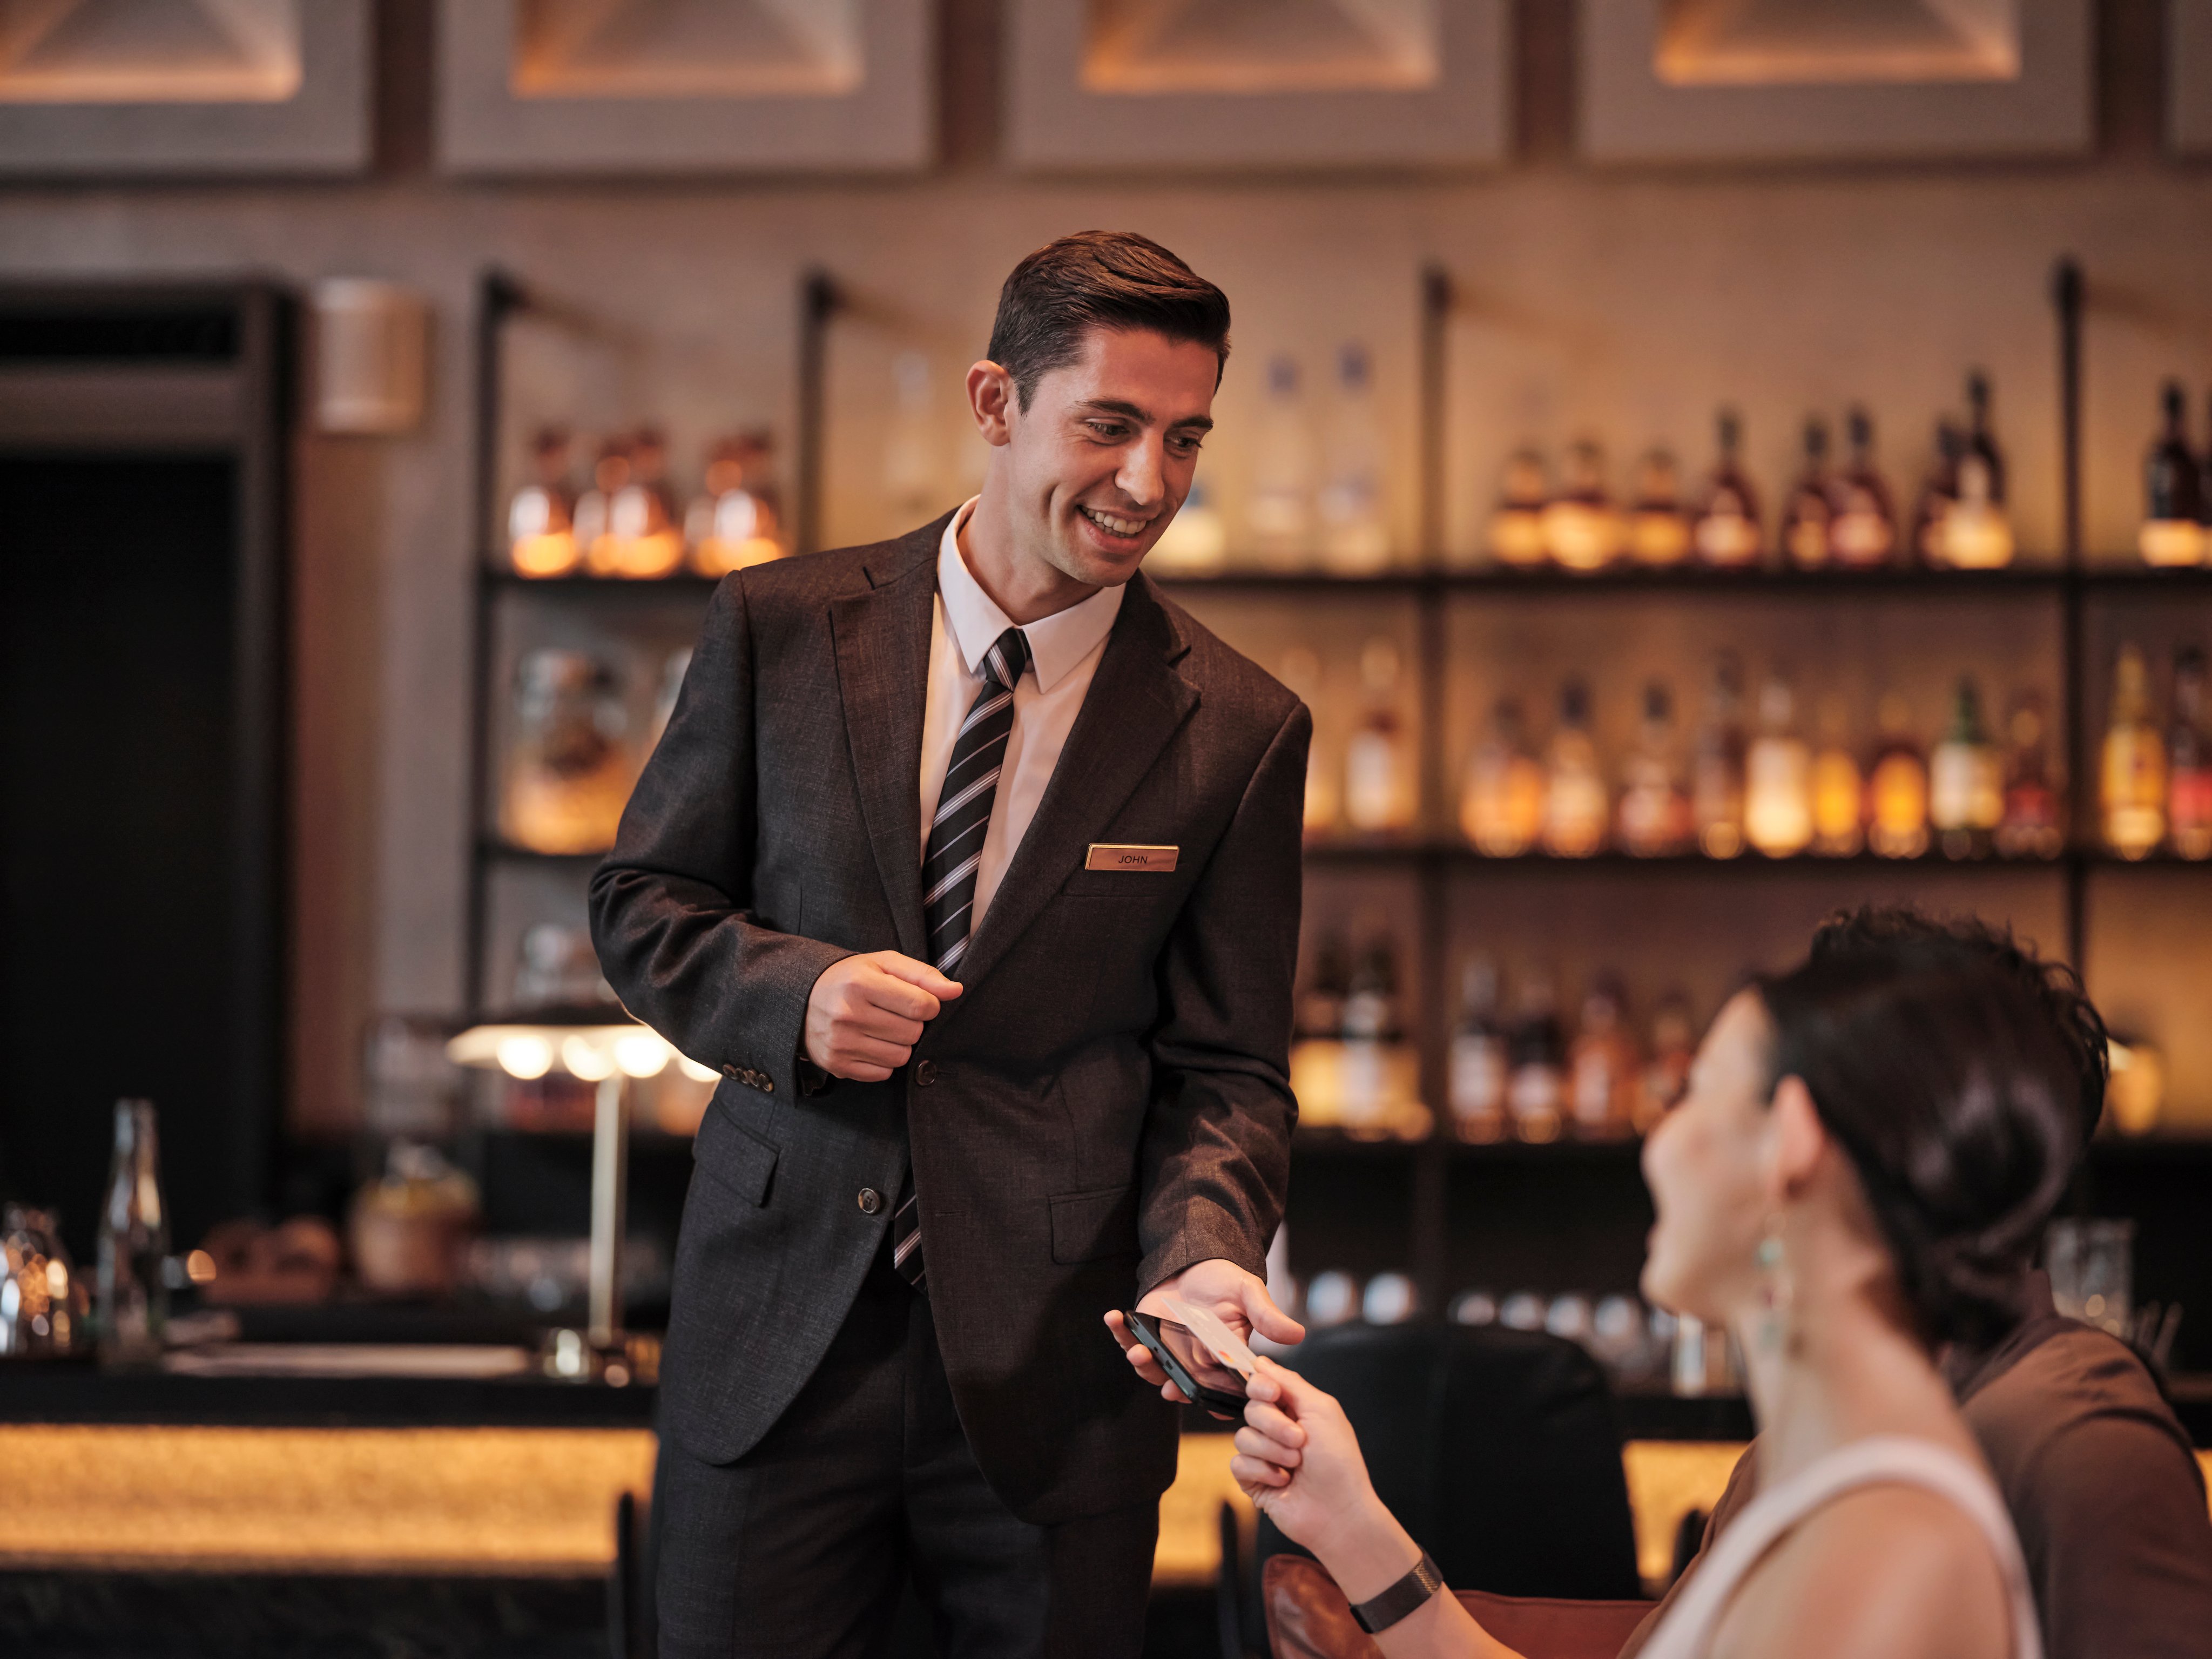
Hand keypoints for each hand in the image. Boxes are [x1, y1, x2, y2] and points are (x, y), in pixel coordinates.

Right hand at [803, 952, 961, 1081]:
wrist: (802, 998)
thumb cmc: (852, 978)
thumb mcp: (884, 964)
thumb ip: (923, 975)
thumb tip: (956, 991)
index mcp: (860, 983)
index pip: (921, 1006)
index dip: (929, 1006)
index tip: (919, 1002)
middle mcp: (847, 1014)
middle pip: (913, 1033)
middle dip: (912, 1024)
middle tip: (894, 1013)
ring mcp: (840, 1043)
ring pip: (901, 1057)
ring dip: (900, 1044)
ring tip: (882, 1028)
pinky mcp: (837, 1064)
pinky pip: (883, 1073)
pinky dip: (884, 1061)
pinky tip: (870, 1043)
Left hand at [1103, 1257, 1303, 1406]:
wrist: (1194, 1261)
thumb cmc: (1226, 1281)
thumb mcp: (1248, 1293)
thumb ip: (1267, 1315)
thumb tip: (1297, 1334)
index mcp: (1222, 1360)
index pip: (1222, 1390)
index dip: (1217, 1403)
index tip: (1212, 1408)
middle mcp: (1193, 1362)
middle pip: (1184, 1387)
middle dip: (1175, 1389)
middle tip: (1169, 1388)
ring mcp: (1168, 1351)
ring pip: (1153, 1371)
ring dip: (1143, 1365)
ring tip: (1138, 1351)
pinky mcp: (1145, 1335)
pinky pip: (1129, 1342)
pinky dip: (1119, 1333)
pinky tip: (1114, 1317)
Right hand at [1230, 1356, 1389, 1562]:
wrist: (1338, 1511)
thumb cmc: (1339, 1462)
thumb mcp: (1321, 1410)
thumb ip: (1290, 1382)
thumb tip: (1261, 1361)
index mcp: (1294, 1409)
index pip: (1261, 1384)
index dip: (1261, 1386)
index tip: (1273, 1395)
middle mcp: (1276, 1429)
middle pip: (1251, 1409)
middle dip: (1274, 1425)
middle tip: (1300, 1440)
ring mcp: (1263, 1454)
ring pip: (1243, 1436)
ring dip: (1273, 1451)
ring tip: (1295, 1465)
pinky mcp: (1252, 1479)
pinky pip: (1238, 1463)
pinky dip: (1262, 1471)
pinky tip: (1283, 1481)